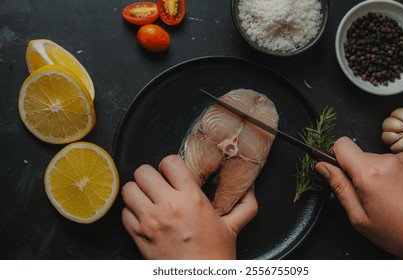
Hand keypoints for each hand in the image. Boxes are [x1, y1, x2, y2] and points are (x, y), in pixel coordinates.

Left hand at [121, 155, 257, 258]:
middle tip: (157, 183)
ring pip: (128, 189)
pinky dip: (131, 212)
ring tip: (147, 197)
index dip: (170, 164)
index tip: (173, 172)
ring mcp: (150, 221)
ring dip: (137, 192)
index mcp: (191, 199)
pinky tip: (143, 216)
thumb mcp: (233, 227)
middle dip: (150, 175)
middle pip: (143, 171)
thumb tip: (250, 186)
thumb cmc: (214, 255)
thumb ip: (245, 204)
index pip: (170, 162)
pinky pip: (123, 213)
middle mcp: (168, 206)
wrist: (199, 278)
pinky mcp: (138, 236)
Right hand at [316, 137, 402, 258]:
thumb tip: (323, 166)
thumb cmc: (401, 233)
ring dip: (378, 174)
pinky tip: (401, 193)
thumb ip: (339, 187)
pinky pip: (394, 162)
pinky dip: (393, 174)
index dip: (335, 156)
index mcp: (369, 173)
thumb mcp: (359, 217)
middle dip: (359, 172)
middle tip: (369, 197)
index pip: (341, 144)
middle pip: (360, 155)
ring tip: (389, 198)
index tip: (339, 170)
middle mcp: (387, 160)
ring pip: (377, 160)